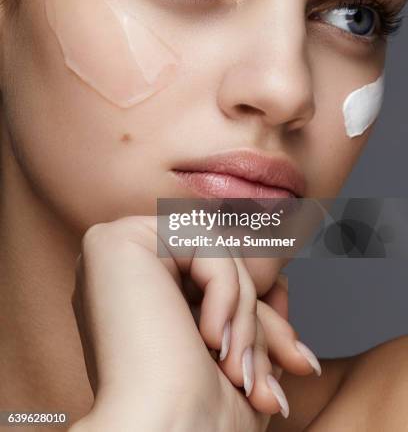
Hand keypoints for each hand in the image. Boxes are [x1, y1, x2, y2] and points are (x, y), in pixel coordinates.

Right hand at [68, 217, 276, 430]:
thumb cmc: (197, 416)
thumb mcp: (240, 357)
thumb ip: (253, 316)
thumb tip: (283, 286)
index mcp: (138, 301)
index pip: (213, 284)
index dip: (258, 316)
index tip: (299, 361)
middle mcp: (122, 274)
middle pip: (216, 267)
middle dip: (259, 319)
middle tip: (276, 376)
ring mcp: (115, 253)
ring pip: (214, 251)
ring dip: (244, 311)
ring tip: (238, 368)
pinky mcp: (116, 241)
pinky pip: (201, 239)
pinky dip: (224, 288)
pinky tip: (208, 337)